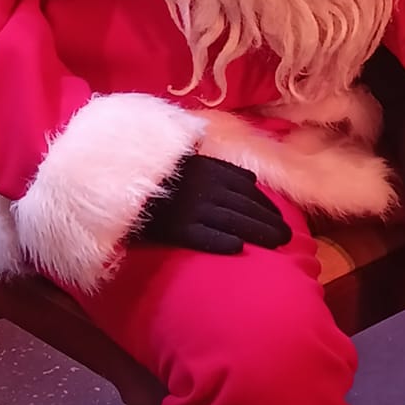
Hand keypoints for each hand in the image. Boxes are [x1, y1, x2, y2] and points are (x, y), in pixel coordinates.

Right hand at [135, 152, 290, 254]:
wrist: (117, 179)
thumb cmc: (149, 168)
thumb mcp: (180, 156)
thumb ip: (206, 159)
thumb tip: (236, 166)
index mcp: (206, 167)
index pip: (245, 185)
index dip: (264, 202)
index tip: (277, 214)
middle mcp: (203, 185)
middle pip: (246, 205)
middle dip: (269, 220)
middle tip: (287, 236)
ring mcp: (191, 207)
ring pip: (234, 220)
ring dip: (259, 232)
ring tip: (277, 244)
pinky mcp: (176, 228)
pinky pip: (205, 236)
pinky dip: (223, 241)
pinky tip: (238, 248)